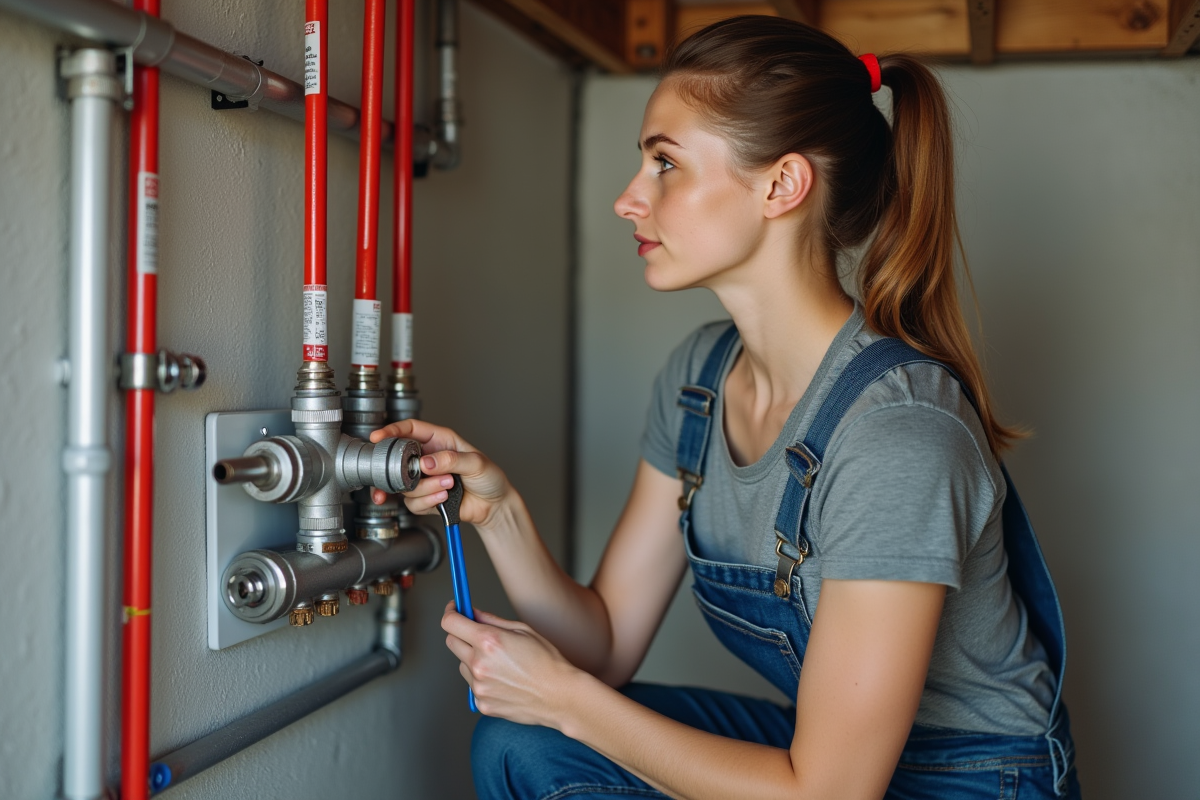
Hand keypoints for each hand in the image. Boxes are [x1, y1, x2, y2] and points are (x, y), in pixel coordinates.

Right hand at [369, 419, 511, 527]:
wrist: (494, 505)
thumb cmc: (489, 477)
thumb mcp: (475, 463)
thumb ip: (451, 460)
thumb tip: (426, 462)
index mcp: (438, 440)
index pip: (409, 429)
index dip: (392, 431)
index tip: (378, 438)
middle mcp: (427, 458)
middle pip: (397, 459)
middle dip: (400, 470)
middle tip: (413, 475)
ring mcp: (424, 479)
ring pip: (404, 484)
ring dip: (425, 489)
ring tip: (448, 486)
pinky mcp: (425, 498)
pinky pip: (412, 502)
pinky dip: (427, 502)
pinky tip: (443, 499)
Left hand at [441, 601, 582, 728]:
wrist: (559, 696)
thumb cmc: (547, 662)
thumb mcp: (523, 630)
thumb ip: (492, 620)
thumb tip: (473, 613)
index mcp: (489, 641)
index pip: (451, 622)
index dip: (451, 612)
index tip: (455, 610)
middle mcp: (479, 664)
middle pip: (451, 642)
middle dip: (461, 634)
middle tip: (478, 634)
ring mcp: (478, 686)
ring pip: (462, 665)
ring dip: (472, 659)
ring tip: (501, 663)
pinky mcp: (481, 703)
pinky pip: (473, 685)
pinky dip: (482, 680)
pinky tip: (504, 680)